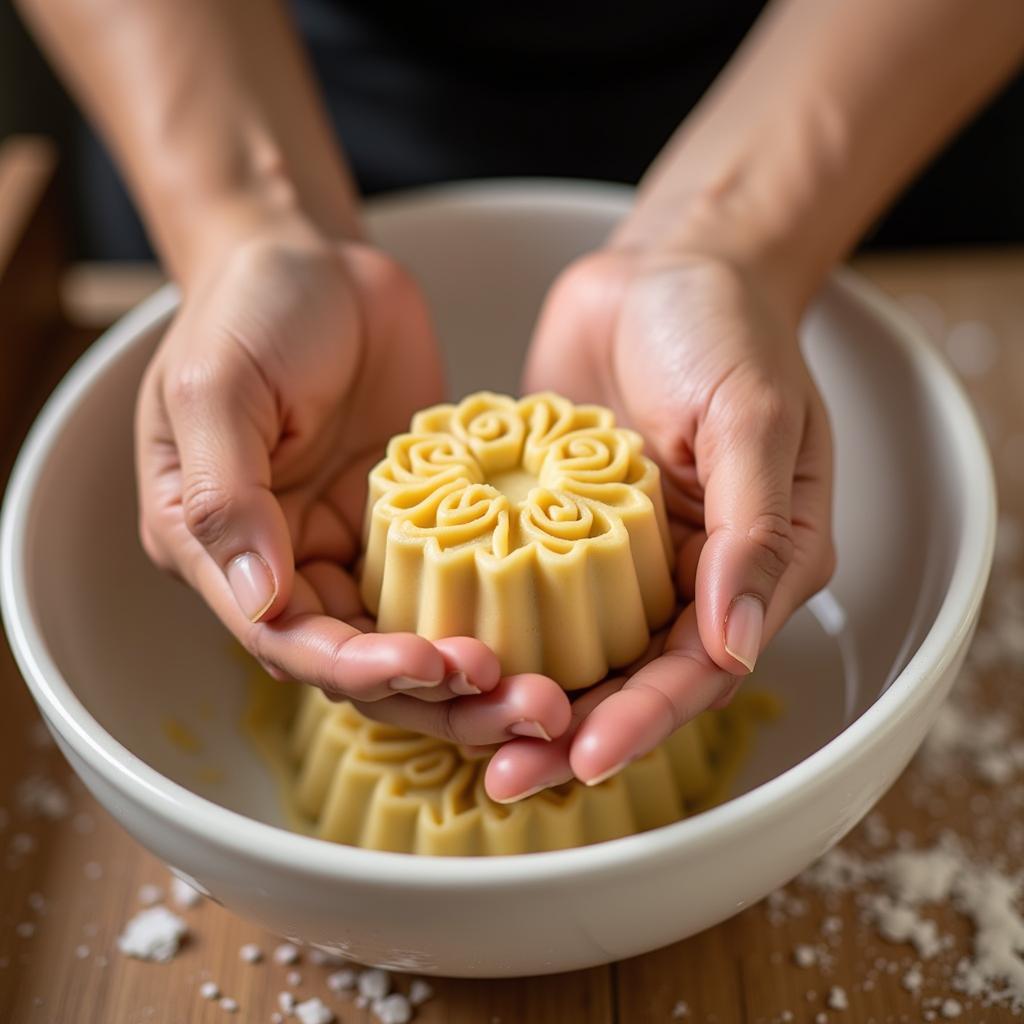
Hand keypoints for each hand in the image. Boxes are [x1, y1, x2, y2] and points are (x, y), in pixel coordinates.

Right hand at [136, 216, 569, 749]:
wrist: (314, 258)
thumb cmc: (249, 309)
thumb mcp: (216, 386)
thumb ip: (225, 493)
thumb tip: (260, 599)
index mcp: (225, 553)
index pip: (288, 641)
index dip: (358, 669)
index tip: (432, 665)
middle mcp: (292, 567)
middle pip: (364, 665)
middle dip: (440, 695)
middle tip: (526, 705)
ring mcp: (361, 548)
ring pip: (420, 641)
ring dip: (481, 677)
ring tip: (555, 696)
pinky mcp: (422, 523)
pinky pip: (461, 585)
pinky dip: (502, 616)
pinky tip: (560, 632)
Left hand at [486, 247, 833, 799]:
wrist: (662, 269)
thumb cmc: (727, 331)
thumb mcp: (753, 416)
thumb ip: (753, 530)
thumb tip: (738, 648)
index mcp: (747, 569)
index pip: (697, 669)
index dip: (644, 721)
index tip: (586, 759)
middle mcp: (680, 578)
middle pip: (624, 679)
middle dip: (567, 732)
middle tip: (503, 777)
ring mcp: (609, 555)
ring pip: (565, 647)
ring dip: (516, 692)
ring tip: (455, 732)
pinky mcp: (549, 523)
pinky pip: (517, 583)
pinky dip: (485, 620)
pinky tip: (436, 651)